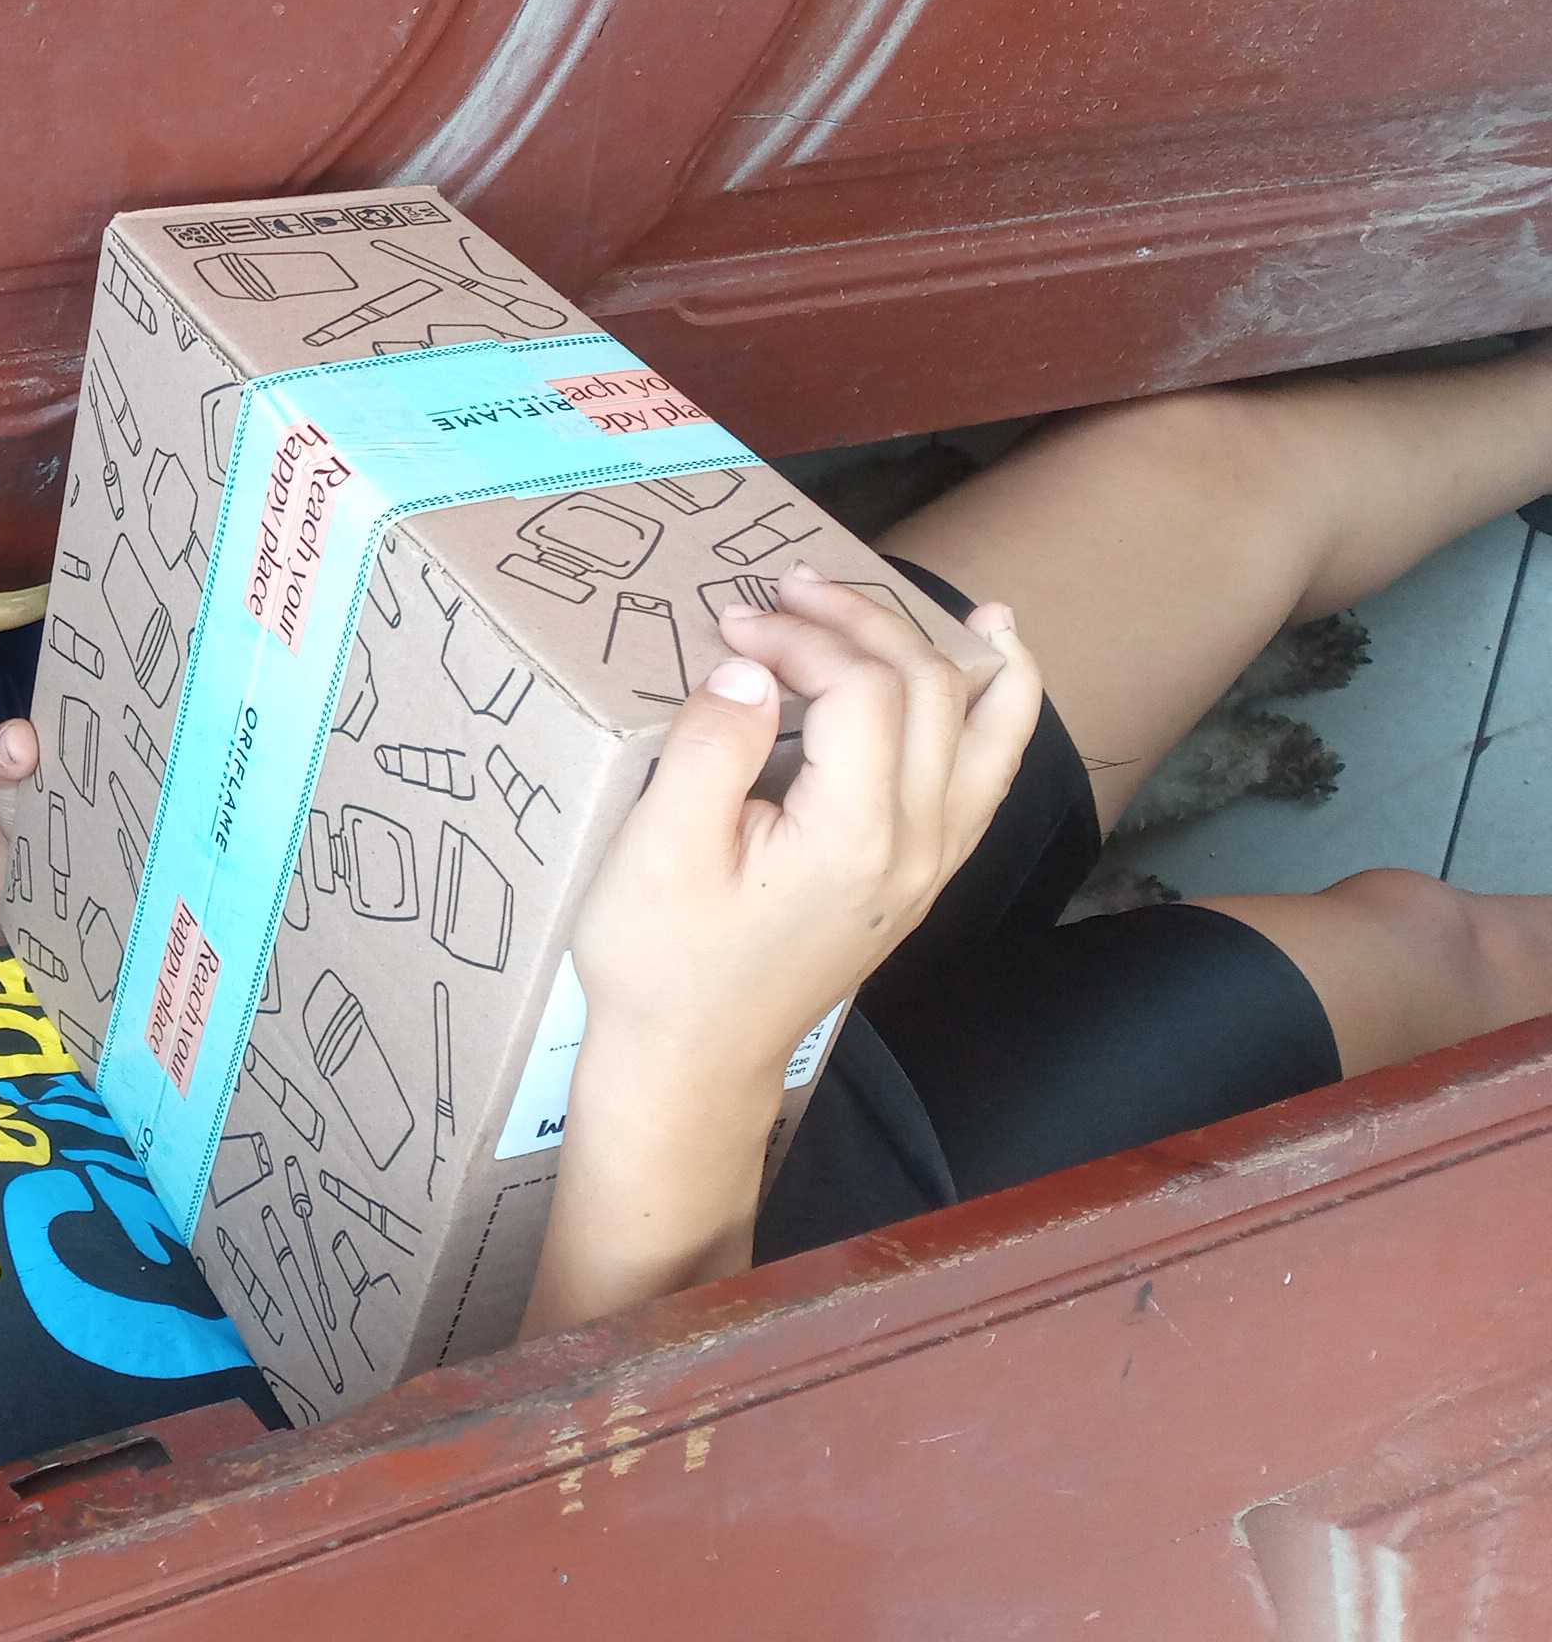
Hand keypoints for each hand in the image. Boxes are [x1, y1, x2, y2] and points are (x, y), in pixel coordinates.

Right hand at [526, 568, 1043, 1330]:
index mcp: (854, 833)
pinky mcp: (918, 876)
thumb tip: (756, 666)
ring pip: (986, 732)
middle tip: (789, 589)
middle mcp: (916, 844)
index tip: (732, 620)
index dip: (803, 634)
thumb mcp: (657, 851)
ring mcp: (929, 863)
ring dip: (968, 658)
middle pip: (930, 689)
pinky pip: (984, 777)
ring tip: (970, 607)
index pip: (863, 687)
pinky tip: (993, 679)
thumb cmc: (661, 964)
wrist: (690, 1065)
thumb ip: (712, 747)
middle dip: (864, 621)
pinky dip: (998, 716)